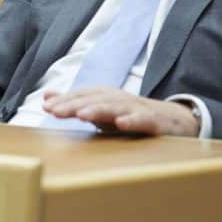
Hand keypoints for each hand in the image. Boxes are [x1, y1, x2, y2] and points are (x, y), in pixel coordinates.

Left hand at [42, 88, 199, 136]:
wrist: (174, 120)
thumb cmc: (130, 115)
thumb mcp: (100, 109)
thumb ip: (74, 103)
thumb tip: (46, 97)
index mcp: (105, 97)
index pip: (82, 96)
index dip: (64, 100)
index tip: (46, 107)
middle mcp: (119, 99)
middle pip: (94, 100)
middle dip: (74, 104)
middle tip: (55, 110)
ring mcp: (136, 109)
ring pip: (115, 108)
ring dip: (97, 110)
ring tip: (81, 115)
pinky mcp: (154, 122)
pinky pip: (142, 120)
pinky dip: (132, 120)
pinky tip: (121, 124)